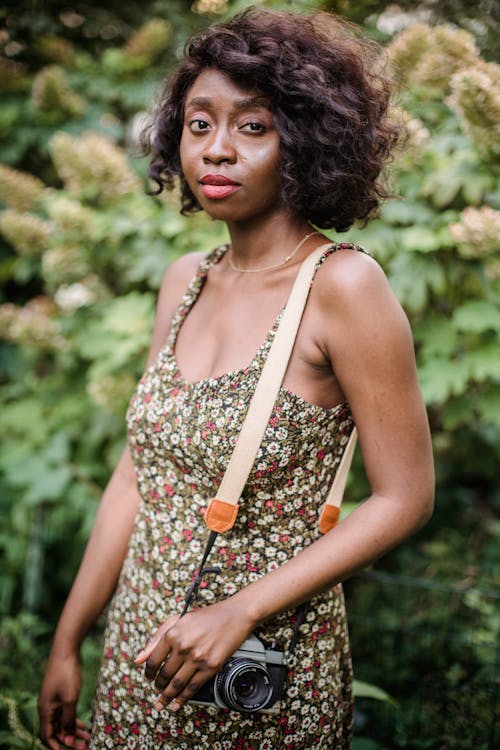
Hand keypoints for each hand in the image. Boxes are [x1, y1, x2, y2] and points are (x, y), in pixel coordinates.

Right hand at [38, 650, 90, 749]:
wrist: (66, 649)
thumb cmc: (67, 673)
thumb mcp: (70, 699)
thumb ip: (69, 720)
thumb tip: (68, 739)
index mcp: (45, 710)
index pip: (47, 736)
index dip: (56, 746)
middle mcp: (47, 707)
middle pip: (56, 730)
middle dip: (69, 739)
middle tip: (85, 745)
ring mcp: (54, 700)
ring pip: (63, 721)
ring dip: (74, 730)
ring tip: (88, 737)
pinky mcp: (61, 693)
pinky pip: (66, 712)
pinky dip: (75, 719)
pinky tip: (86, 724)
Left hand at [135, 599, 254, 711]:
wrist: (234, 616)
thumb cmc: (205, 616)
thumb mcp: (178, 619)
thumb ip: (156, 638)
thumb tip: (138, 659)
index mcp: (173, 633)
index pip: (153, 660)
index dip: (148, 672)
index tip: (148, 677)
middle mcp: (183, 646)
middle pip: (164, 675)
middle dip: (157, 686)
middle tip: (157, 690)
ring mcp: (197, 658)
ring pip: (176, 684)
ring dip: (167, 696)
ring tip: (162, 702)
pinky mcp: (211, 666)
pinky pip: (193, 687)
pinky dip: (183, 699)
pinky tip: (177, 703)